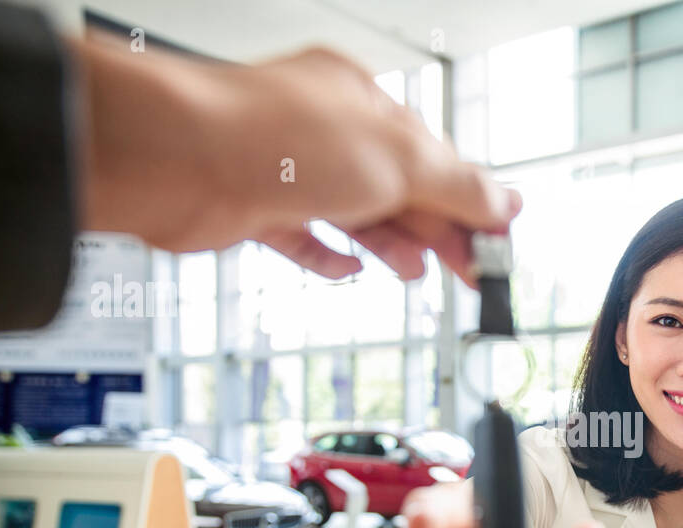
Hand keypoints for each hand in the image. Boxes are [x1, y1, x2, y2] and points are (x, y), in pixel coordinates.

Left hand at [74, 40, 519, 284]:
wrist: (175, 159)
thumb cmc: (272, 137)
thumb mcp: (396, 160)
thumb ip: (457, 186)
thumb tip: (507, 202)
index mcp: (360, 98)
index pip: (431, 154)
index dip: (468, 202)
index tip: (493, 242)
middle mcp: (322, 128)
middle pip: (397, 186)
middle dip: (435, 230)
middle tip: (468, 272)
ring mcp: (284, 168)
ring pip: (353, 213)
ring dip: (391, 245)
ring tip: (416, 274)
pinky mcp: (252, 207)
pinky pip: (301, 237)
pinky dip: (330, 256)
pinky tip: (350, 271)